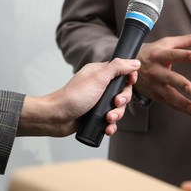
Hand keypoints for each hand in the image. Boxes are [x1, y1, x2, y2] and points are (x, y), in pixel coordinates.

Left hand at [17, 58, 139, 136]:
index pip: (123, 73)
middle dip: (122, 100)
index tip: (130, 82)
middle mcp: (101, 87)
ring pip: (118, 108)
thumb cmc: (73, 97)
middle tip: (115, 103)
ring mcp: (99, 102)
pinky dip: (111, 125)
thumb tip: (135, 62)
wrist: (55, 118)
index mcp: (101, 74)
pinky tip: (107, 128)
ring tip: (108, 118)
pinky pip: (111, 120)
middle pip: (123, 92)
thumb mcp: (98, 78)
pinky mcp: (97, 115)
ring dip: (117, 115)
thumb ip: (118, 68)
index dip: (129, 79)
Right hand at [134, 29, 190, 114]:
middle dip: (181, 83)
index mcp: (159, 55)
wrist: (128, 67)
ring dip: (183, 103)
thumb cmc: (152, 53)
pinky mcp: (155, 96)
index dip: (184, 55)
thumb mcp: (165, 44)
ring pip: (169, 96)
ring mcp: (154, 86)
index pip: (173, 55)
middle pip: (169, 78)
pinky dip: (181, 110)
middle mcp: (156, 71)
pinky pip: (169, 104)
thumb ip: (184, 40)